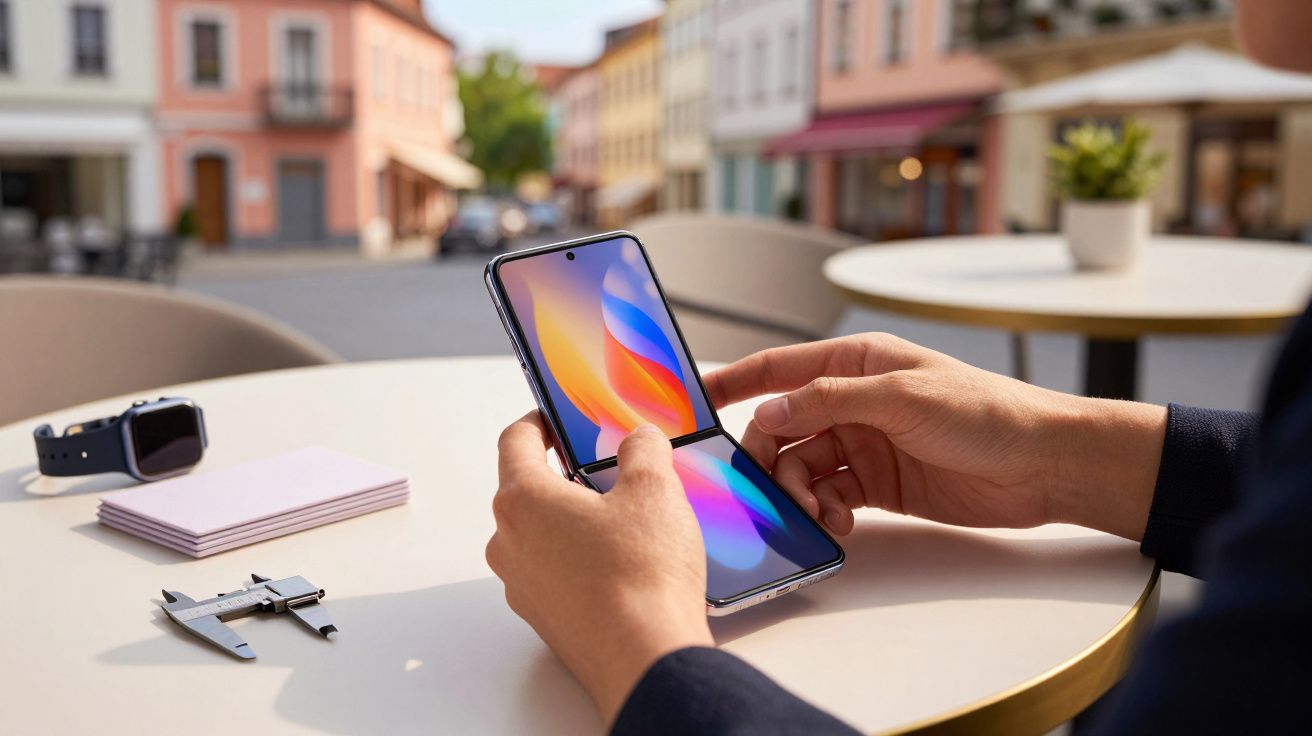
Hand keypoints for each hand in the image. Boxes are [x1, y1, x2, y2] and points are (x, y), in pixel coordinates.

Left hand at [486, 414, 711, 726]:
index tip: (555, 418)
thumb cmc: (641, 575)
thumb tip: (640, 439)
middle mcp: (509, 543)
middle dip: (567, 475)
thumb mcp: (655, 490)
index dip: (539, 421)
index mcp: (522, 500)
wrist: (645, 658)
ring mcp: (522, 586)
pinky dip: (580, 561)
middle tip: (609, 469)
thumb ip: (643, 450)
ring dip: (575, 522)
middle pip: (528, 491)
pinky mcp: (544, 619)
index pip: (515, 441)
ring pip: (542, 536)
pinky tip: (624, 565)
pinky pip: (555, 574)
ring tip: (627, 522)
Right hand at [704, 334, 1166, 540]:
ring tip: (817, 513)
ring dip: (798, 493)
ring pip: (802, 468)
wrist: (1044, 466)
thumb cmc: (986, 414)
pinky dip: (822, 513)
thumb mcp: (902, 396)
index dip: (735, 382)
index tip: (695, 401)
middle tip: (768, 486)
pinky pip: (828, 497)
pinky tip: (837, 524)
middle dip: (768, 458)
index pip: (779, 370)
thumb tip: (768, 412)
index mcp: (856, 365)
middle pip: (783, 429)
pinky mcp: (878, 486)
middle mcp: (853, 403)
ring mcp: (864, 446)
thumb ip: (829, 401)